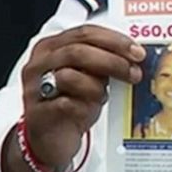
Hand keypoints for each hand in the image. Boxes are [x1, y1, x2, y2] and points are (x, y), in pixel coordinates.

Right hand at [20, 25, 144, 166]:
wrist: (50, 139)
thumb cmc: (71, 102)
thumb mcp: (89, 76)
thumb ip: (103, 61)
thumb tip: (134, 56)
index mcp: (52, 47)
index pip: (85, 33)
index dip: (115, 41)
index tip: (137, 52)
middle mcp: (39, 63)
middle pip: (78, 51)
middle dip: (112, 61)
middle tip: (134, 73)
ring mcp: (35, 88)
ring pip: (69, 76)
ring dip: (96, 87)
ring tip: (103, 96)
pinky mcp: (37, 113)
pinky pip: (65, 104)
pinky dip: (84, 107)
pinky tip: (89, 110)